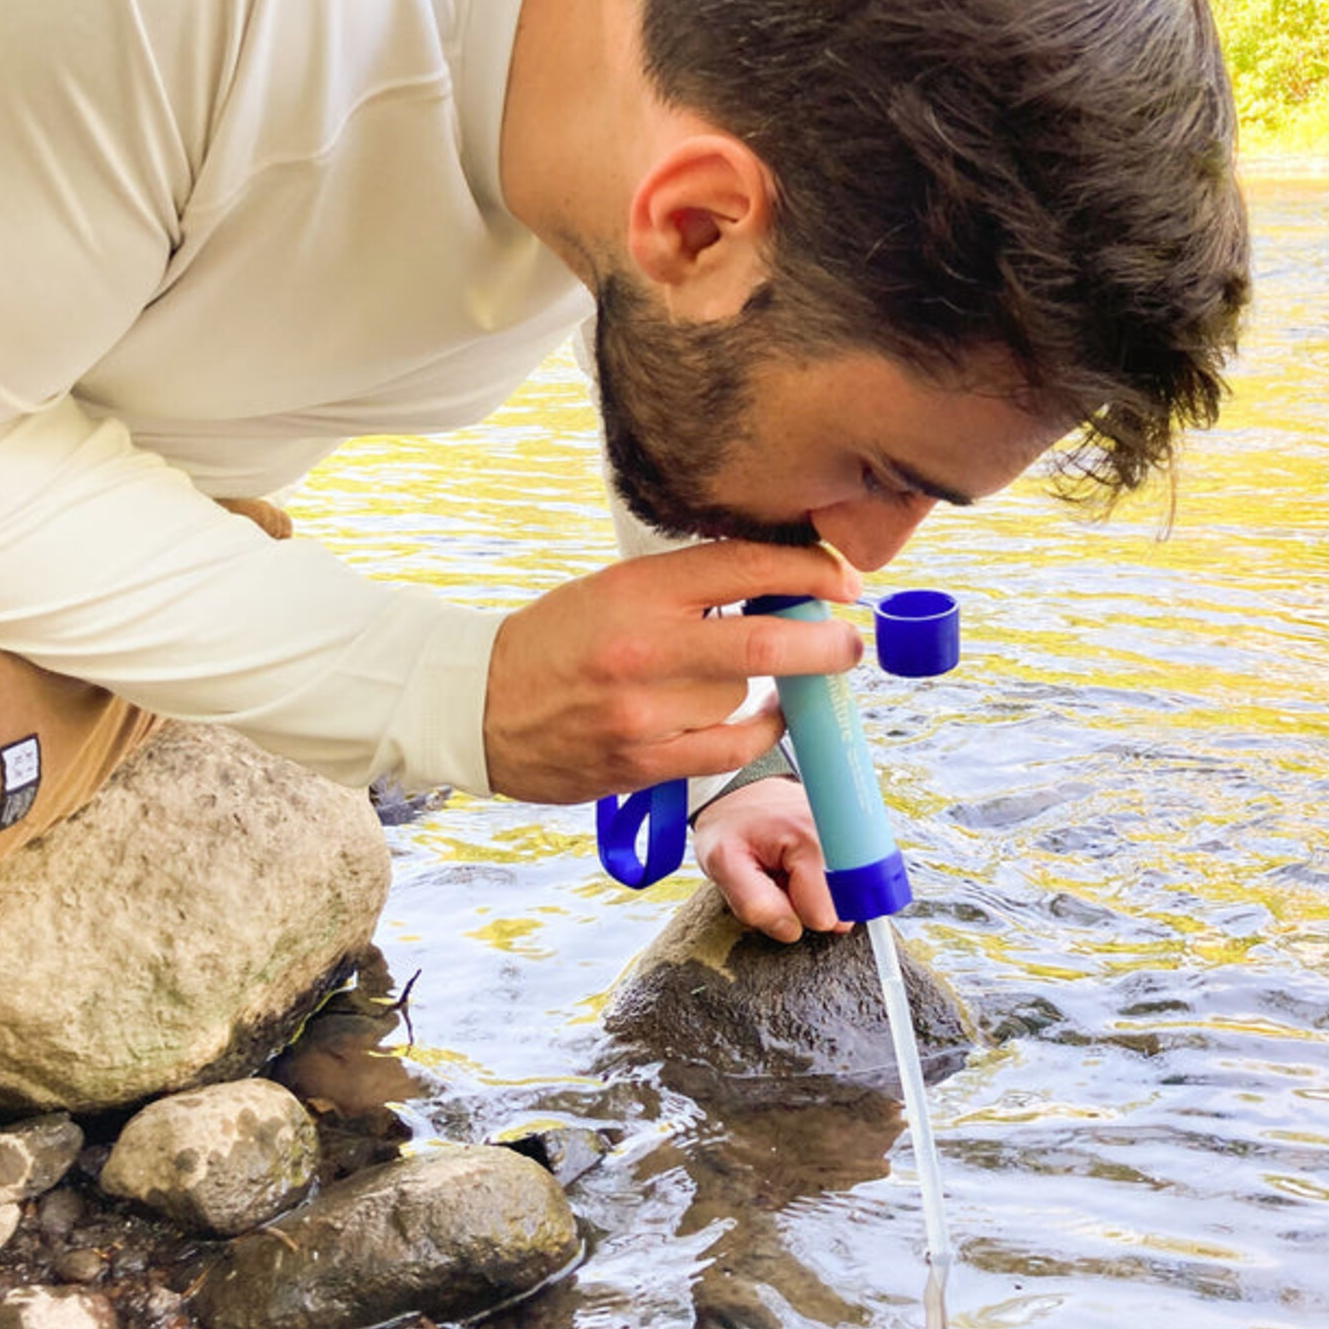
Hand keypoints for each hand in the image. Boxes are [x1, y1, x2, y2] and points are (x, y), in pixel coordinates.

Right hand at [483, 540, 861, 804]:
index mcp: (636, 589)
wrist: (478, 704)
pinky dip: (759, 732)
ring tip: (746, 679)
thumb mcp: (615, 589)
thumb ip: (690, 588)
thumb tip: (782, 588)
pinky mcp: (640, 761)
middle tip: (850, 642)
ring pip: (742, 696)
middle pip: (763, 641)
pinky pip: (729, 749)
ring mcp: (641, 710)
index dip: (809, 571)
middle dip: (825, 643)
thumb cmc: (556, 640)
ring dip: (763, 688)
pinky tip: (767, 718)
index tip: (844, 581)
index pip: (743, 566)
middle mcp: (642, 646)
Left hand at [691, 776, 851, 942]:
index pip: (822, 916)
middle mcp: (844, 837)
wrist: (739, 792)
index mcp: (814, 843)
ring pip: (842, 899)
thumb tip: (791, 929)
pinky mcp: (855, 839)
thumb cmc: (730, 825)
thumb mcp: (722, 863)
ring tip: (788, 867)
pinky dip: (824, 882)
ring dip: (813, 892)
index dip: (791, 910)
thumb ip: (753, 904)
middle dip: (805, 902)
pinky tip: (803, 863)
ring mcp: (853, 837)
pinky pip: (847, 883)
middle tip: (780, 875)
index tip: (774, 884)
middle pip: (838, 910)